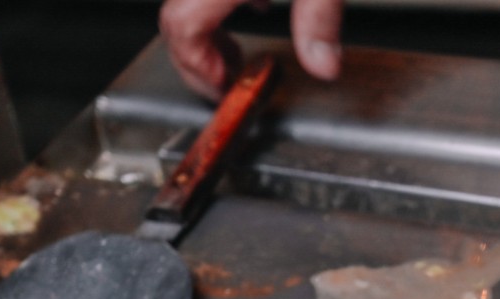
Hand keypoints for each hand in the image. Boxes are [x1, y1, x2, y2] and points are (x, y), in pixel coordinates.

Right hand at [160, 0, 344, 98]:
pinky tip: (253, 8)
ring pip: (186, 4)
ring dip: (205, 35)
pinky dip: (219, 8)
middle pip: (175, 19)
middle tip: (227, 84)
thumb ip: (319, 18)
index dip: (198, 67)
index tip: (224, 89)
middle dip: (197, 61)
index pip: (184, 26)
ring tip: (234, 55)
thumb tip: (323, 66)